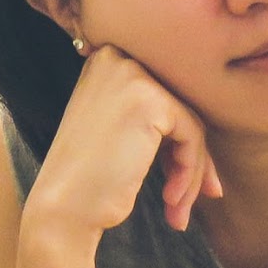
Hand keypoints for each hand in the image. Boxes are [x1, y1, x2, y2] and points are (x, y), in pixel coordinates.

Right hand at [24, 44, 221, 238]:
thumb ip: (154, 118)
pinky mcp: (151, 101)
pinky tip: (170, 199)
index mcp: (106, 60)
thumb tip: (204, 133)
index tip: (183, 180)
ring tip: (177, 209)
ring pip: (189, 123)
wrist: (64, 208)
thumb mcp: (120, 132)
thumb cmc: (88, 179)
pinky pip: (192, 135)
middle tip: (191, 197)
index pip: (163, 95)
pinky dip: (189, 171)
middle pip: (179, 106)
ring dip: (190, 172)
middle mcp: (117, 58)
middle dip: (191, 158)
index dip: (177, 140)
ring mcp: (133, 77)